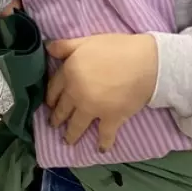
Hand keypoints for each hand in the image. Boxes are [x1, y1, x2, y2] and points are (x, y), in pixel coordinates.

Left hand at [45, 34, 158, 151]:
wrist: (144, 62)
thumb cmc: (116, 47)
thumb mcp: (87, 41)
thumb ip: (65, 46)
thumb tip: (47, 49)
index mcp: (69, 73)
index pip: (53, 88)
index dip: (51, 97)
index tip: (50, 104)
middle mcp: (76, 93)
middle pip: (63, 109)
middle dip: (57, 118)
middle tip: (54, 125)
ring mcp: (92, 109)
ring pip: (76, 126)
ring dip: (71, 135)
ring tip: (68, 141)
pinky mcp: (110, 119)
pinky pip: (104, 135)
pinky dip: (103, 143)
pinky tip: (101, 149)